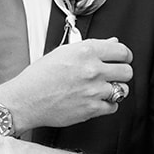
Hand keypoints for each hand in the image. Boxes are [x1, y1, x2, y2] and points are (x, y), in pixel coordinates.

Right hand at [0, 38, 133, 130]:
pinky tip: (98, 100)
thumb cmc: (39, 77)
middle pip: (127, 71)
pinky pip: (113, 107)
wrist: (26, 100)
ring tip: (105, 88)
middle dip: (122, 73)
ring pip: (123, 90)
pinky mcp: (91, 109)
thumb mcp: (63, 53)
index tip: (123, 59)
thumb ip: (91, 47)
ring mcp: (93, 91)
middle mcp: (92, 70)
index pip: (122, 51)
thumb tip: (112, 44)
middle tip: (114, 74)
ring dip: (117, 89)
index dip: (125, 56)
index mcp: (85, 52)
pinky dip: (108, 104)